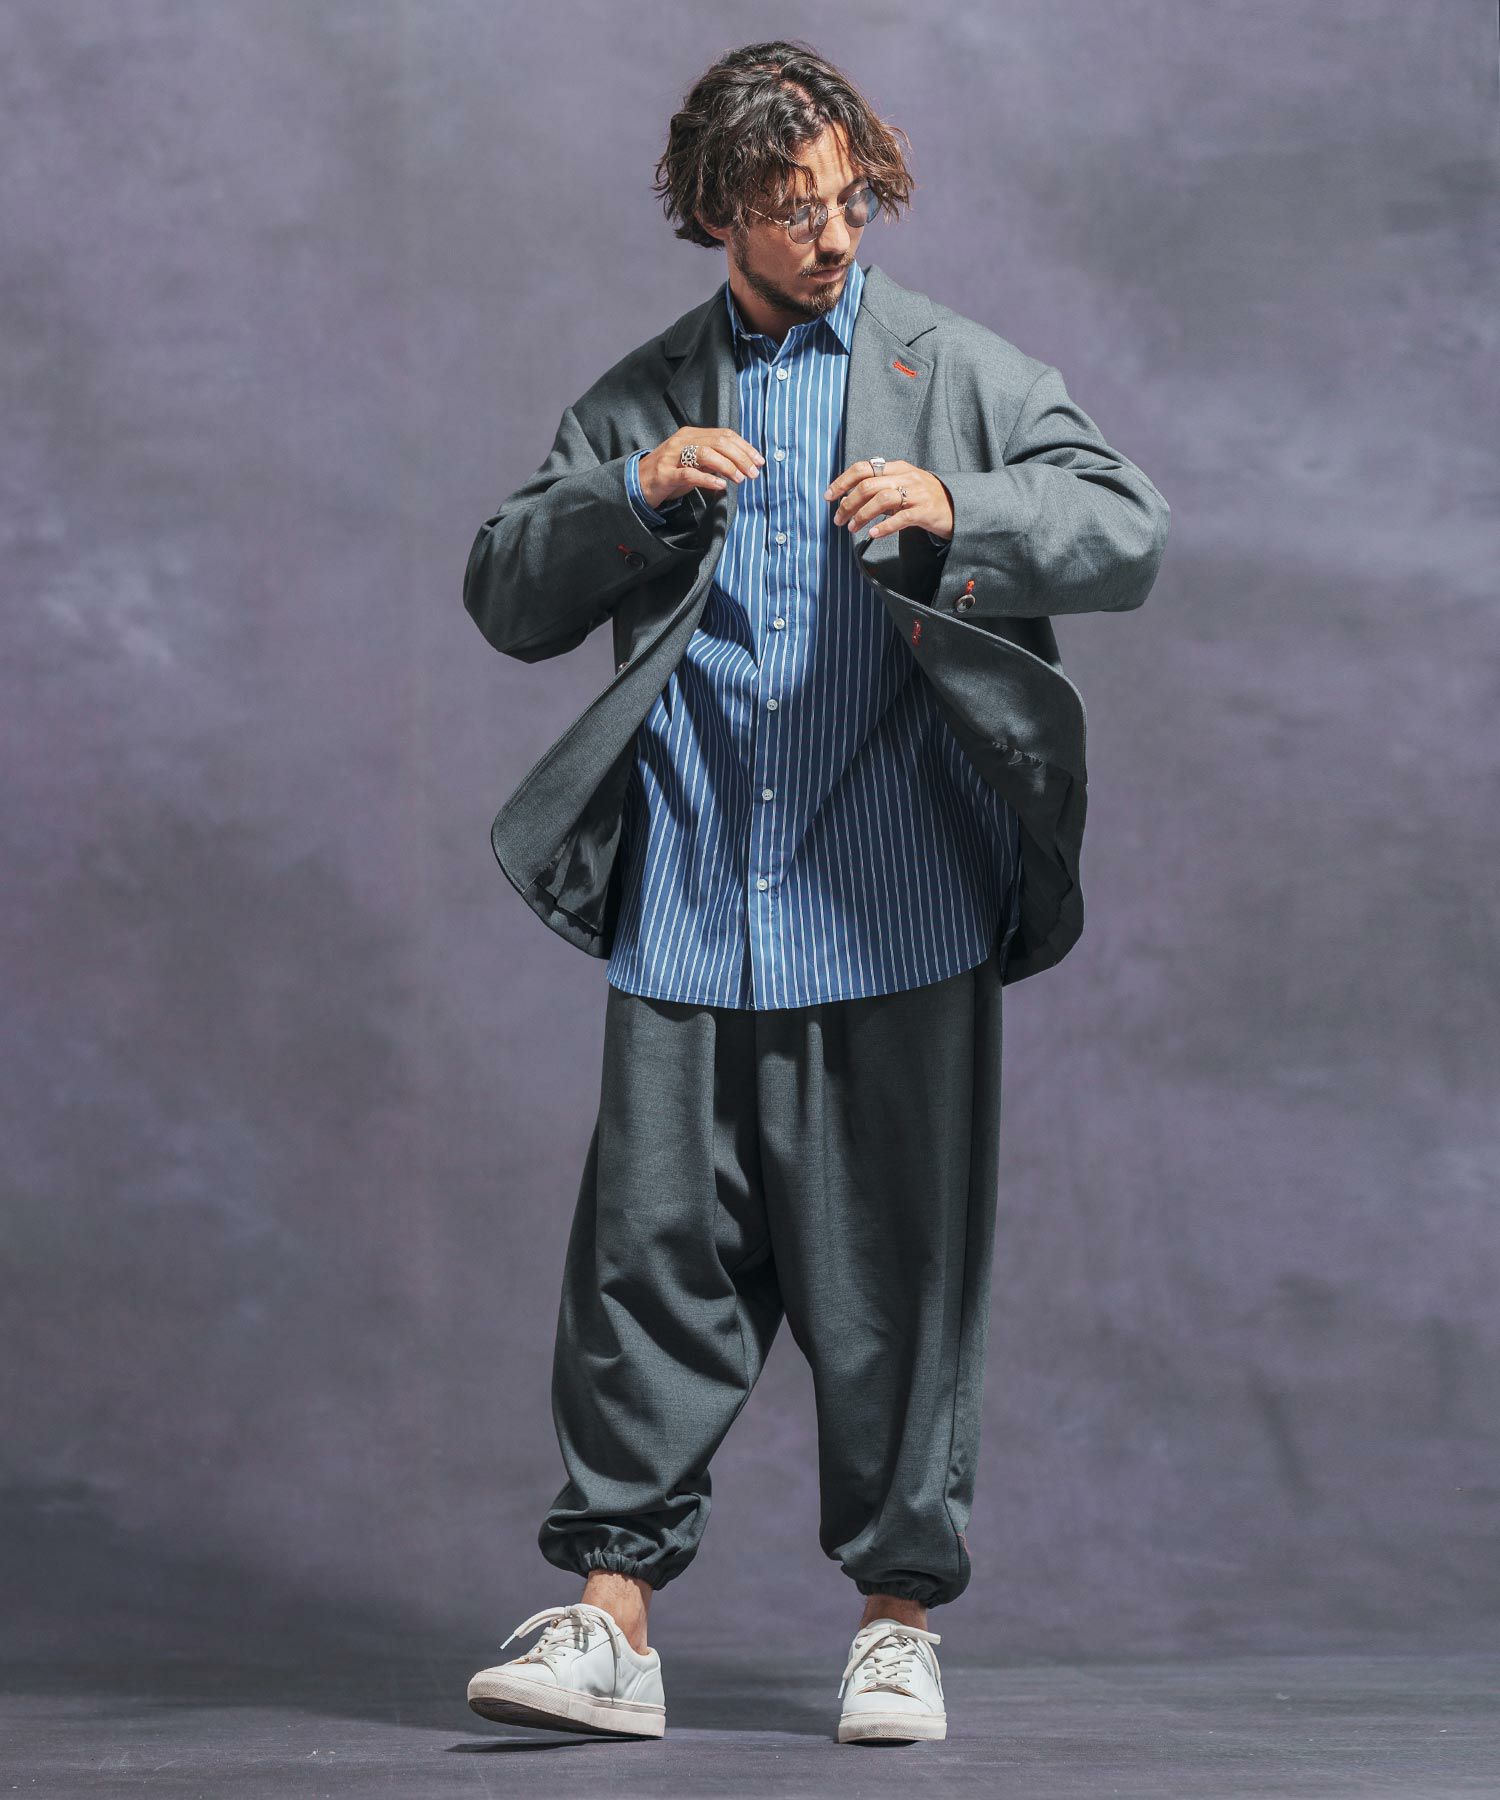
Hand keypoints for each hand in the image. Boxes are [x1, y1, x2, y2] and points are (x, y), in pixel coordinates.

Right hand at [639, 427, 763, 510]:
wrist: (637, 483)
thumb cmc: (668, 474)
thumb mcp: (693, 463)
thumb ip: (713, 460)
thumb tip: (739, 464)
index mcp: (691, 434)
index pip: (724, 435)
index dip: (744, 447)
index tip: (758, 461)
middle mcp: (682, 441)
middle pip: (719, 442)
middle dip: (740, 457)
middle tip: (753, 473)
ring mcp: (672, 457)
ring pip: (705, 453)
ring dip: (727, 466)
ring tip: (740, 479)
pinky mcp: (665, 474)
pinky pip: (689, 473)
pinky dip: (707, 478)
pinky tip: (720, 485)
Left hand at [823, 458, 953, 541]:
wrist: (957, 506)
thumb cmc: (924, 497)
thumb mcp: (903, 484)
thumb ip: (881, 485)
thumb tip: (850, 496)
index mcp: (897, 468)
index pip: (863, 468)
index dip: (842, 481)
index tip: (829, 496)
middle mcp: (906, 477)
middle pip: (868, 485)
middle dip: (848, 503)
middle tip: (838, 519)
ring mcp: (916, 494)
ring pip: (882, 499)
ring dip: (862, 515)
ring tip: (851, 528)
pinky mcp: (924, 511)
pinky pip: (901, 518)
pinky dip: (884, 526)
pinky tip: (872, 533)